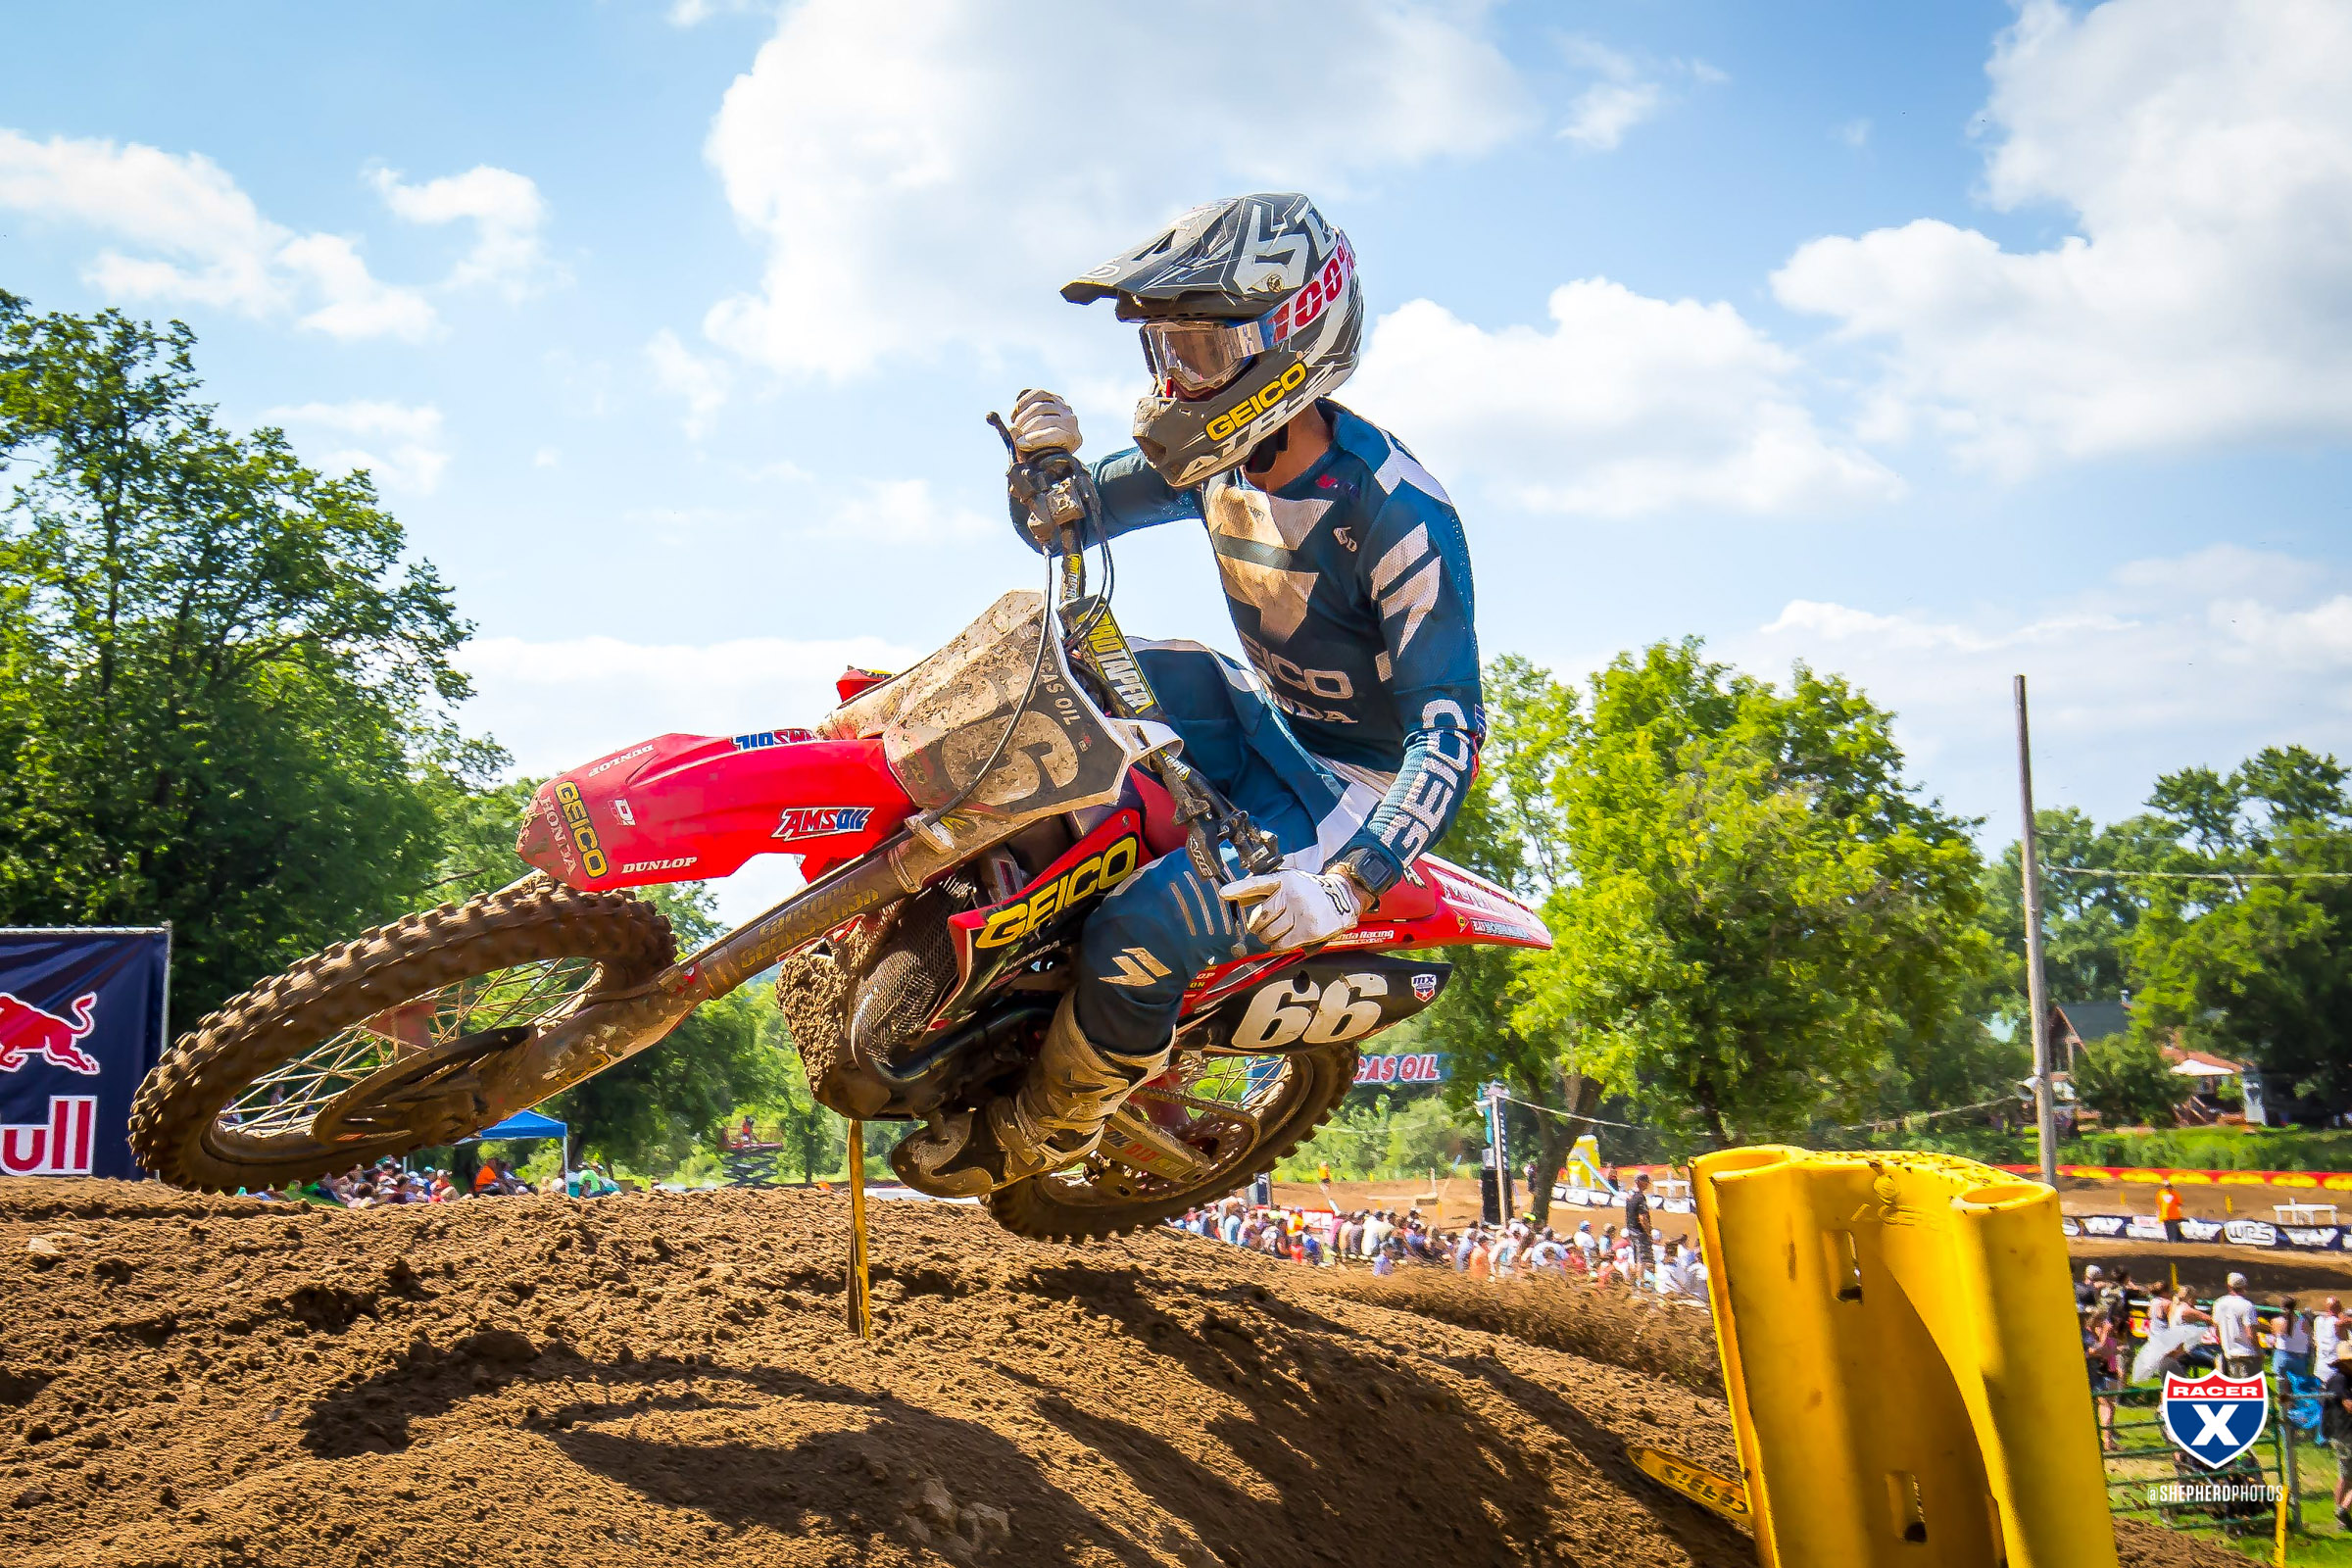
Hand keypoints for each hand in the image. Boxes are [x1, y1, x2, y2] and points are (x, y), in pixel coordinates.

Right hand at [1009, 388, 1080, 456]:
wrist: (1049, 443)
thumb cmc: (1040, 455)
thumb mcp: (1034, 458)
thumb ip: (1024, 450)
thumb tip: (1014, 432)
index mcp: (1073, 439)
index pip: (1056, 433)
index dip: (1036, 439)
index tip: (1019, 443)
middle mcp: (1071, 420)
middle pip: (1044, 419)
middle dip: (1025, 428)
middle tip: (1015, 435)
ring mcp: (1063, 406)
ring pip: (1039, 407)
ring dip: (1021, 418)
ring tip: (1015, 428)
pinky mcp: (1053, 396)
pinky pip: (1037, 394)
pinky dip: (1022, 403)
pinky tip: (1015, 415)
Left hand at [1220, 867, 1363, 950]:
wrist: (1341, 898)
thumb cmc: (1309, 892)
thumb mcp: (1288, 883)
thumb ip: (1263, 891)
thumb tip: (1236, 898)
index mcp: (1284, 880)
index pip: (1257, 883)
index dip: (1239, 888)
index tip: (1223, 893)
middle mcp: (1292, 893)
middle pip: (1261, 917)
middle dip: (1258, 927)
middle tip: (1264, 927)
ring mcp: (1302, 911)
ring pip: (1270, 933)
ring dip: (1268, 938)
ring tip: (1276, 934)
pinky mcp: (1309, 929)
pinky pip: (1283, 944)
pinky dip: (1279, 946)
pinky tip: (1283, 941)